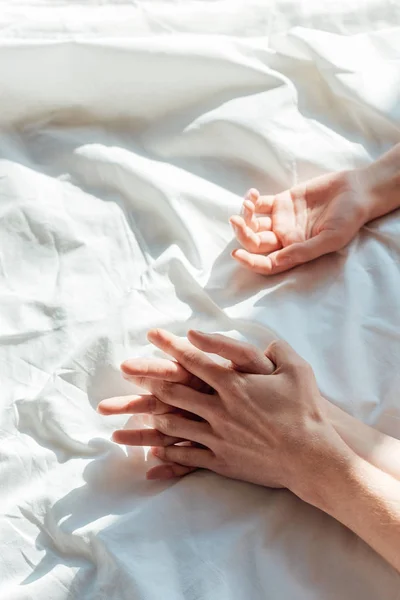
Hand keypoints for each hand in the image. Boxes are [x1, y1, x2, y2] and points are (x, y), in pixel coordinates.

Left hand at [99, 330, 349, 498]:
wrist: (311, 457)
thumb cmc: (306, 412)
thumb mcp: (297, 370)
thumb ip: (277, 351)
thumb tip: (266, 343)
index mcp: (233, 384)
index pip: (194, 360)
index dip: (171, 346)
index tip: (152, 335)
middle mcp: (219, 409)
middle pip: (175, 392)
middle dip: (149, 379)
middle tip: (128, 370)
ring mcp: (218, 437)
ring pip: (175, 425)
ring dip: (153, 417)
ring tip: (136, 415)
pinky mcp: (222, 460)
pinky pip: (188, 457)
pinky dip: (170, 454)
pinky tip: (155, 455)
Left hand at [230, 170, 369, 274]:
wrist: (357, 190)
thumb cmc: (349, 218)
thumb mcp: (331, 238)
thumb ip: (304, 250)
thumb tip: (277, 261)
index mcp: (295, 252)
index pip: (267, 263)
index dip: (250, 262)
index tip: (237, 254)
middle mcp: (284, 238)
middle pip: (255, 243)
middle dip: (242, 234)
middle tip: (236, 221)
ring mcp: (281, 219)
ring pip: (253, 224)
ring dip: (244, 216)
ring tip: (247, 205)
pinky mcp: (281, 201)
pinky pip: (259, 204)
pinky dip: (251, 200)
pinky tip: (252, 195)